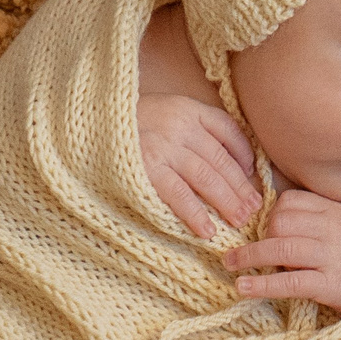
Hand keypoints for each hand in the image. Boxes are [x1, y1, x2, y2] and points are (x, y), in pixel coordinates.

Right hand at [137, 93, 259, 237]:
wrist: (85, 127)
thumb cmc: (130, 126)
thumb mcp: (166, 113)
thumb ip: (195, 130)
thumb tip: (236, 163)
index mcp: (187, 109)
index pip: (228, 130)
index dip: (244, 155)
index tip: (252, 176)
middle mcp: (179, 125)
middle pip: (221, 160)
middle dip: (241, 187)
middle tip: (254, 209)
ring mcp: (163, 147)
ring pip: (207, 178)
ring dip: (227, 202)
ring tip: (239, 221)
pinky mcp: (147, 170)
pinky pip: (179, 195)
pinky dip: (196, 214)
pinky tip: (207, 230)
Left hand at [224, 191, 340, 313]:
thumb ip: (314, 219)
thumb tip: (272, 220)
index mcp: (333, 211)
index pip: (288, 202)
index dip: (270, 216)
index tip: (265, 232)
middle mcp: (331, 229)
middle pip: (279, 222)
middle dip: (260, 237)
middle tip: (252, 253)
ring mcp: (331, 256)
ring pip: (279, 249)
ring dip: (249, 257)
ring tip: (232, 265)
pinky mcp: (330, 284)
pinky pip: (289, 282)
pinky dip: (262, 285)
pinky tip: (244, 287)